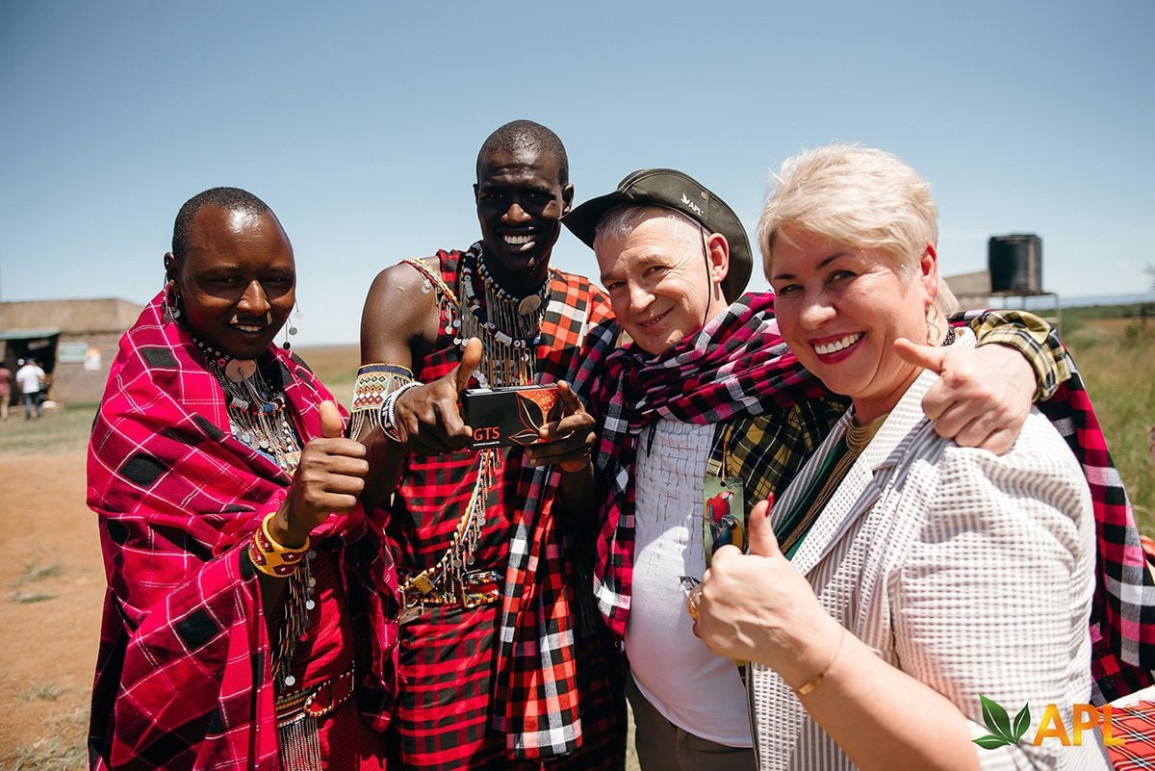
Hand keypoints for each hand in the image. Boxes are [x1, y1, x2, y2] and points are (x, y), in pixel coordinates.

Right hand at [274, 401, 368, 545]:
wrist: (296, 510)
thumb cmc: (316, 476)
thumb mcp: (320, 451)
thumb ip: (329, 429)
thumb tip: (326, 402)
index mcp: (316, 445)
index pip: (359, 450)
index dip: (358, 461)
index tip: (344, 467)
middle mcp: (312, 460)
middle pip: (361, 468)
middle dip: (357, 479)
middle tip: (341, 483)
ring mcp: (312, 481)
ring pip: (357, 486)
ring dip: (352, 493)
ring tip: (337, 492)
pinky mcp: (315, 501)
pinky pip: (349, 503)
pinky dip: (347, 507)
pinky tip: (334, 504)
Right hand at [393, 337, 480, 454]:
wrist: (402, 400)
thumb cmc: (436, 392)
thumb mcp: (452, 379)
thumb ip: (468, 364)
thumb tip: (478, 342)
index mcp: (441, 401)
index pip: (457, 431)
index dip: (465, 435)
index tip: (467, 430)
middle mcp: (426, 415)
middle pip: (450, 442)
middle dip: (457, 441)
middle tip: (457, 432)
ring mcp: (414, 428)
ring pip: (439, 449)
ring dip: (446, 446)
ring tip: (445, 435)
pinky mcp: (406, 439)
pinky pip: (427, 452)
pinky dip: (433, 449)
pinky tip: (434, 439)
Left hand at [525, 381, 595, 470]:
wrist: (575, 454)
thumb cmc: (561, 431)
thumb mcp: (556, 420)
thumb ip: (546, 416)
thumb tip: (519, 414)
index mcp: (578, 409)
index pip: (573, 399)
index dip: (568, 392)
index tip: (560, 384)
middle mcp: (587, 422)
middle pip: (576, 423)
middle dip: (558, 427)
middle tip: (540, 431)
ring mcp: (587, 439)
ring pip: (567, 445)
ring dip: (546, 449)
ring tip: (529, 451)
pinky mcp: (583, 454)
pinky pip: (563, 458)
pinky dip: (546, 460)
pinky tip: (534, 460)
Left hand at [696, 497, 841, 686]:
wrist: (800, 640)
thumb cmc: (792, 599)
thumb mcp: (776, 559)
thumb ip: (761, 530)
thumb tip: (760, 504)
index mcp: (724, 565)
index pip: (725, 557)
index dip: (743, 566)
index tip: (757, 579)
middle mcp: (710, 588)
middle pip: (714, 578)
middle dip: (730, 584)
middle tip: (755, 597)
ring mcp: (707, 615)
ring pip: (708, 601)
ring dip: (722, 604)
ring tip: (748, 612)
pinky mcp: (708, 637)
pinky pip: (706, 625)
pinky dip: (719, 627)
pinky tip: (741, 627)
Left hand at [894, 338, 1032, 453]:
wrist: (1017, 364)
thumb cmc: (973, 364)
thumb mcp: (947, 357)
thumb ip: (920, 355)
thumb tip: (896, 344)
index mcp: (958, 379)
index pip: (928, 410)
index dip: (933, 407)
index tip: (943, 401)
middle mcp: (978, 395)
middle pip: (944, 429)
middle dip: (946, 422)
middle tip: (957, 411)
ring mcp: (998, 411)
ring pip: (964, 441)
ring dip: (963, 434)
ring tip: (969, 420)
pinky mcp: (1014, 424)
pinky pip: (989, 448)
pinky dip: (983, 444)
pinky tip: (983, 430)